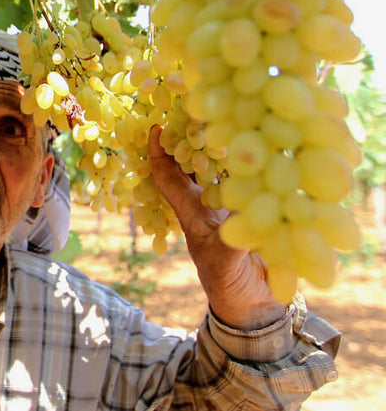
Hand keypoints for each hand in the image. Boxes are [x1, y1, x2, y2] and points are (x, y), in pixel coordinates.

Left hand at [148, 127, 285, 329]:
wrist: (257, 307)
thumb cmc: (230, 286)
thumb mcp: (226, 263)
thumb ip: (233, 240)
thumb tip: (241, 215)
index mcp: (192, 215)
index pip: (167, 178)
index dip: (158, 153)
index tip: (155, 127)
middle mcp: (208, 205)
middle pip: (193, 165)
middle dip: (190, 137)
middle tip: (195, 108)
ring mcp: (231, 207)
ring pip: (220, 169)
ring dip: (221, 146)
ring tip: (227, 117)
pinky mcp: (254, 211)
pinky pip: (249, 180)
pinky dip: (252, 164)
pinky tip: (262, 146)